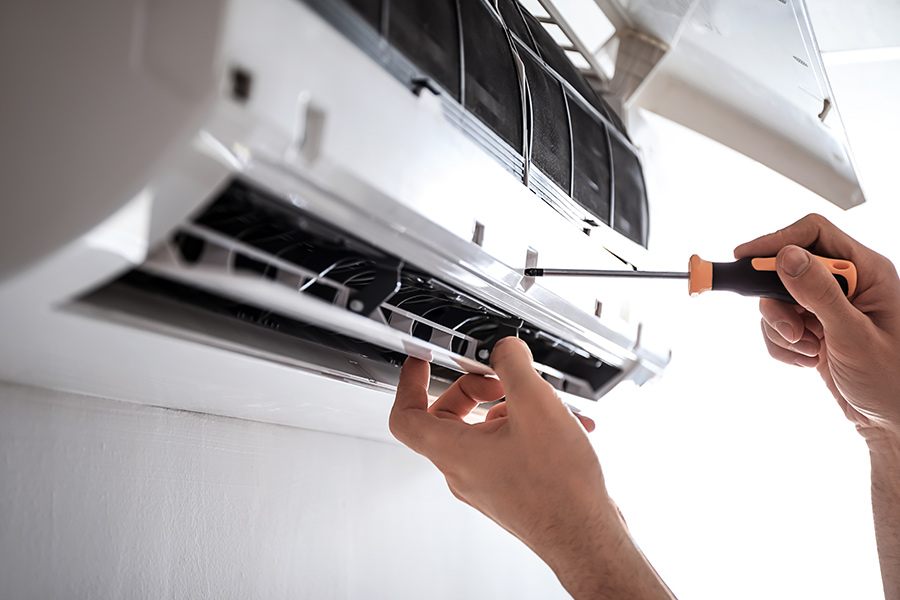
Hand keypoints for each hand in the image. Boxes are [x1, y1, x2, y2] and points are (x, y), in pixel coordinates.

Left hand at [389, 337, 673, 598]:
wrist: (588, 538)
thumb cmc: (559, 488)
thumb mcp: (536, 405)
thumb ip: (513, 365)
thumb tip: (504, 349)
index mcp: (454, 451)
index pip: (406, 416)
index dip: (409, 382)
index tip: (422, 361)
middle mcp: (464, 471)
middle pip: (448, 417)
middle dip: (475, 389)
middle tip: (501, 378)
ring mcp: (486, 483)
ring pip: (484, 431)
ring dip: (511, 407)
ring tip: (546, 403)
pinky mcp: (509, 489)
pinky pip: (506, 448)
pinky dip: (529, 429)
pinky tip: (564, 424)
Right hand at [735, 214, 899, 442]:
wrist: (891, 423)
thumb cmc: (892, 382)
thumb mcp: (854, 336)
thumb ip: (819, 294)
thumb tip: (787, 256)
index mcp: (867, 273)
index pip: (814, 235)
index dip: (777, 241)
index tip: (745, 258)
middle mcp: (847, 284)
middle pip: (787, 268)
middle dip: (778, 302)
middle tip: (788, 330)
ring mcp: (828, 306)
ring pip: (777, 299)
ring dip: (781, 329)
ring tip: (808, 351)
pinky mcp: (814, 328)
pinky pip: (778, 325)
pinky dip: (782, 346)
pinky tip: (808, 361)